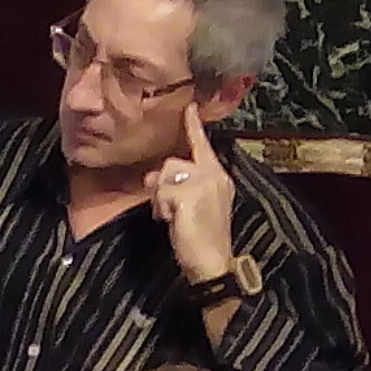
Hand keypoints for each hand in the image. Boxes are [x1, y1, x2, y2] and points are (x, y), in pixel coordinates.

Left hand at [151, 140, 237, 285]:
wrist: (214, 264)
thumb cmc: (203, 239)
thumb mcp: (191, 207)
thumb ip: (177, 188)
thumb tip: (152, 178)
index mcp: (219, 178)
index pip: (203, 146)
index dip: (194, 127)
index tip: (189, 107)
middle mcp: (214, 176)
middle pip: (175, 163)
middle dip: (163, 184)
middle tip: (166, 209)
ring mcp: (204, 183)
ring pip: (166, 174)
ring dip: (161, 197)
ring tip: (171, 217)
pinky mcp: (190, 194)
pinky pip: (162, 193)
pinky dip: (160, 208)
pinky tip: (170, 222)